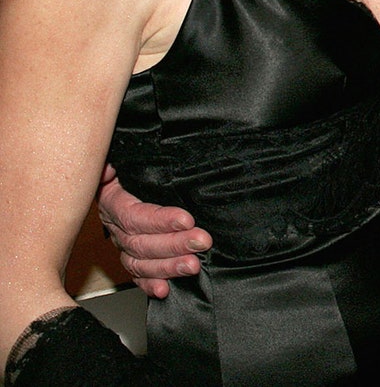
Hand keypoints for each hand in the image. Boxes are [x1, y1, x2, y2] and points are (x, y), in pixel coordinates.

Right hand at [97, 164, 210, 298]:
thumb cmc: (133, 168)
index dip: (160, 220)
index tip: (186, 219)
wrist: (126, 177)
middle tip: (201, 242)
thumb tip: (108, 169)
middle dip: (173, 245)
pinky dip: (150, 284)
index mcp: (114, 201)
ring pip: (140, 262)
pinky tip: (164, 289)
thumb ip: (115, 164)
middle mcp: (116, 226)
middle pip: (140, 242)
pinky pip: (138, 275)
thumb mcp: (126, 159)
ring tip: (192, 265)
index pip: (134, 215)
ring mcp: (123, 245)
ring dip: (167, 267)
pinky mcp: (134, 257)